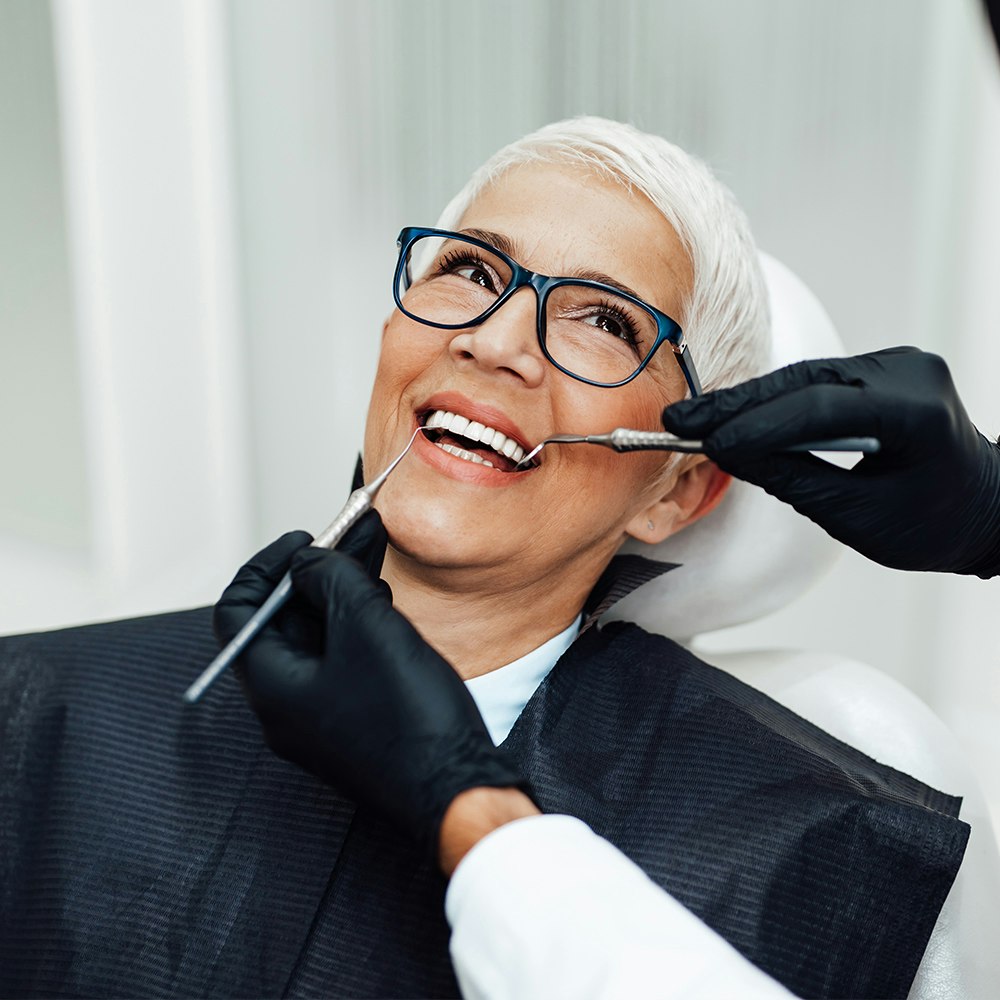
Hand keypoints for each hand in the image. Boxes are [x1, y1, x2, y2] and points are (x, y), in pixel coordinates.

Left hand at [213, 513, 529, 858]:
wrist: (456, 786)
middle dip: (316, 571)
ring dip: (341, 591)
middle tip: (351, 531)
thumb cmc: (407, 714)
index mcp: (270, 685)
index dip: (267, 564)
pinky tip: (385, 598)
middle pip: (283, 620)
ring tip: (374, 551)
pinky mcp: (353, 721)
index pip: (239, 611)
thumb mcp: (365, 624)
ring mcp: (320, 716)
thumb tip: (308, 563)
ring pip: (318, 638)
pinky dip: (357, 622)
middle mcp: (285, 704)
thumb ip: (328, 578)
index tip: (306, 538)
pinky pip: (342, 659)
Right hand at [662, 347, 999, 575]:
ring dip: (751, 403)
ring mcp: (898, 365)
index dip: (755, 427)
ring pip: (805, 379)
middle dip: (738, 406)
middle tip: (682, 420)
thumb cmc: (934, 524)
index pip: (818, 409)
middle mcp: (909, 373)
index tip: (708, 444)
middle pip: (803, 383)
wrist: (985, 510)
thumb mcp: (857, 516)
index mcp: (917, 412)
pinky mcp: (883, 370)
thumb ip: (791, 478)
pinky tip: (738, 415)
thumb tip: (730, 453)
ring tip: (698, 420)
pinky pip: (818, 383)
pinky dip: (777, 403)